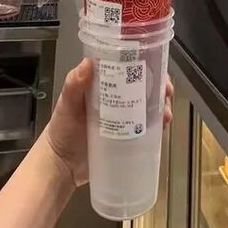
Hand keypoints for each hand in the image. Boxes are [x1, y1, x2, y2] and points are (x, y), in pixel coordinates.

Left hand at [44, 59, 173, 188]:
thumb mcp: (66, 104)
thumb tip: (88, 63)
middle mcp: (116, 98)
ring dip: (162, 107)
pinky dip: (157, 126)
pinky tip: (163, 128)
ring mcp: (123, 118)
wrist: (61, 165)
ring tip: (166, 114)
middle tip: (166, 93)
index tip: (157, 68)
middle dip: (160, 87)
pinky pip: (146, 128)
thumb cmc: (61, 129)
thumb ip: (74, 84)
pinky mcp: (127, 136)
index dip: (145, 65)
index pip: (128, 67)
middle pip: (144, 86)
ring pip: (149, 107)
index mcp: (103, 83)